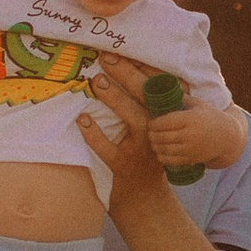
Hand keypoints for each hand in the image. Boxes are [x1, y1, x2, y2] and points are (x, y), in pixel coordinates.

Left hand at [73, 54, 181, 224]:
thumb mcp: (158, 130)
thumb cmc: (148, 156)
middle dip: (129, 76)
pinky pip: (109, 149)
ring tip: (96, 82)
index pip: (160, 88)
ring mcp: (143, 151)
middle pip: (147, 99)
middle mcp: (160, 133)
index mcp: (168, 120)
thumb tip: (131, 68)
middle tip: (108, 59)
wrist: (146, 200)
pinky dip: (94, 134)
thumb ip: (152, 104)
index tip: (129, 50)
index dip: (145, 68)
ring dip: (115, 100)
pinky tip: (82, 119)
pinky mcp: (124, 168)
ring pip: (133, 121)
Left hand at [144, 95, 248, 171]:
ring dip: (156, 146)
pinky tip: (160, 153)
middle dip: (152, 135)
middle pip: (162, 136)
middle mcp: (190, 134)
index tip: (151, 122)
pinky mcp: (192, 158)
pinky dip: (162, 157)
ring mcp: (191, 148)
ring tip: (153, 142)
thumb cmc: (211, 117)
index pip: (165, 122)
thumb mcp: (199, 105)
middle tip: (150, 132)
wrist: (228, 137)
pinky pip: (172, 160)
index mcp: (191, 118)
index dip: (154, 123)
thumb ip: (182, 98)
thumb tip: (165, 88)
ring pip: (165, 149)